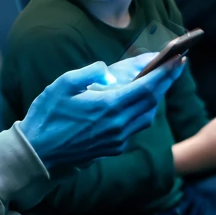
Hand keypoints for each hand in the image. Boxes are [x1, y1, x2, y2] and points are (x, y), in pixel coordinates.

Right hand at [19, 59, 180, 169]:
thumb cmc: (47, 117)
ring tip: (159, 81)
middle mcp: (118, 125)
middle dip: (166, 81)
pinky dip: (141, 112)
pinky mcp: (112, 148)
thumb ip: (89, 72)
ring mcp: (117, 139)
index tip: (178, 60)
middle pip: (151, 101)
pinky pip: (134, 127)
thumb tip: (107, 70)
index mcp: (109, 106)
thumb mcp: (63, 85)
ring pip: (146, 116)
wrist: (37, 154)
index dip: (165, 73)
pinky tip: (138, 102)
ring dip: (155, 97)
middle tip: (177, 65)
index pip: (147, 87)